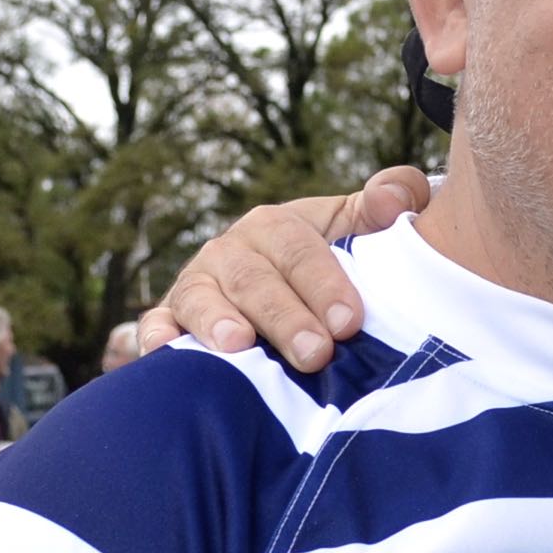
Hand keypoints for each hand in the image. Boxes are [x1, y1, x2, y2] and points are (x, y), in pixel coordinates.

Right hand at [137, 167, 432, 367]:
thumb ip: (395, 199)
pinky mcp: (173, 319)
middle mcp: (232, 251)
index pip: (298, 249)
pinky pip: (158, 325)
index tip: (350, 322)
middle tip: (316, 354)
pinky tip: (164, 353)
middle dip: (284, 317)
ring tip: (238, 347)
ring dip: (217, 322)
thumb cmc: (338, 262)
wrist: (294, 292)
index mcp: (277, 226)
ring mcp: (198, 285)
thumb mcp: (364, 228)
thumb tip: (393, 200)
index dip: (323, 283)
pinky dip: (157, 337)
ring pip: (202, 300)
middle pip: (253, 281)